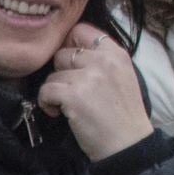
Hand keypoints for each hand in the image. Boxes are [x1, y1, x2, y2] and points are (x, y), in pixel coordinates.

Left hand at [38, 24, 151, 161]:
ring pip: (53, 74)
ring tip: (67, 105)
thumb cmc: (123, 115)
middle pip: (62, 53)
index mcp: (116, 53)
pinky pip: (46, 90)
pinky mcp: (74, 96)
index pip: (81, 30)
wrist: (128, 144)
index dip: (69, 44)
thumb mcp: (122, 76)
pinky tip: (58, 113)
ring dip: (54, 91)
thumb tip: (69, 51)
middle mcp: (103, 60)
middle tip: (71, 90)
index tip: (70, 64)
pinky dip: (46, 103)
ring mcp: (88, 77)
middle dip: (61, 72)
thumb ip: (101, 60)